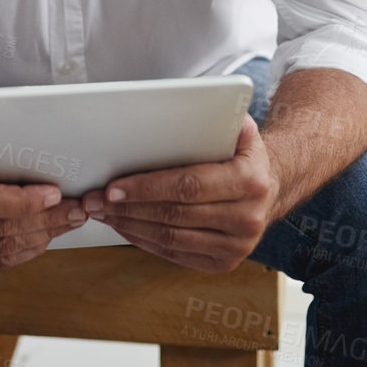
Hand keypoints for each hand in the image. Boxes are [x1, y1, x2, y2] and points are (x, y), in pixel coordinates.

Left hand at [83, 115, 277, 272]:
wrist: (270, 187)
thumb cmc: (242, 154)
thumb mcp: (240, 129)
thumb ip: (217, 117)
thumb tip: (184, 103)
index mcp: (249, 181)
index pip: (188, 186)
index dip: (147, 188)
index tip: (113, 187)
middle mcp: (247, 219)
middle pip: (174, 215)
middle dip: (128, 208)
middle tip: (95, 200)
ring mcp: (237, 246)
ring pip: (171, 239)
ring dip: (130, 226)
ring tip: (102, 213)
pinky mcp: (224, 263)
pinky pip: (175, 254)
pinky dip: (144, 241)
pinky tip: (124, 226)